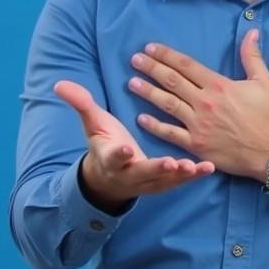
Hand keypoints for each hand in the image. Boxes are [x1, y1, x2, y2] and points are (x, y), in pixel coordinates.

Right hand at [54, 81, 215, 212]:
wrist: (109, 179)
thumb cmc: (104, 143)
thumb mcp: (91, 124)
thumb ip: (80, 104)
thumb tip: (59, 84)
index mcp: (110, 158)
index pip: (113, 156)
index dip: (118, 154)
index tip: (125, 148)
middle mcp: (129, 173)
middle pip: (142, 173)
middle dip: (156, 169)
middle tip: (170, 163)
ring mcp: (147, 181)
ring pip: (164, 180)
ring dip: (180, 175)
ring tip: (194, 167)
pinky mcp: (163, 184)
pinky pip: (179, 181)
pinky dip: (193, 176)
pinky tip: (208, 168)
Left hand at [127, 29, 268, 180]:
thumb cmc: (268, 116)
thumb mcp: (264, 82)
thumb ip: (252, 56)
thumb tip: (252, 32)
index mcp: (219, 85)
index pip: (186, 65)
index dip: (166, 55)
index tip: (150, 48)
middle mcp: (205, 102)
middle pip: (172, 81)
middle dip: (151, 68)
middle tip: (134, 60)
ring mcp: (198, 124)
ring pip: (167, 104)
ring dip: (148, 92)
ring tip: (131, 82)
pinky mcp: (196, 145)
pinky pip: (170, 133)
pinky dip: (154, 126)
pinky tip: (141, 118)